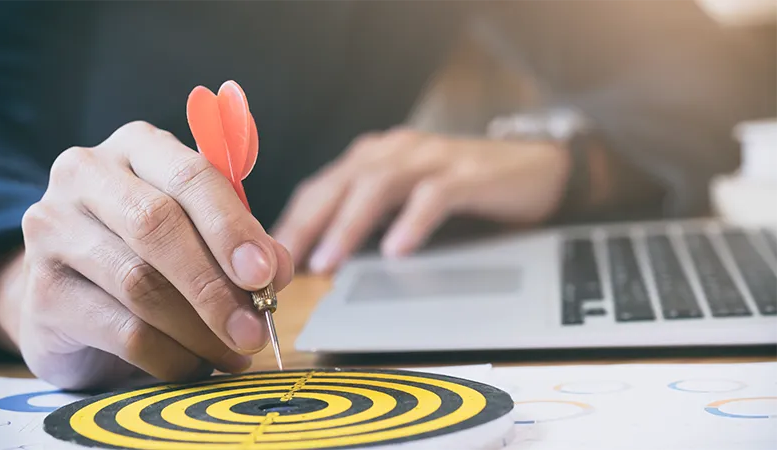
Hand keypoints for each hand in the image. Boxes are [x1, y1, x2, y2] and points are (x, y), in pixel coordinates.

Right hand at [0, 121, 292, 389]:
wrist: (72, 293)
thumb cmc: (151, 251)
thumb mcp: (201, 233)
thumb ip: (242, 243)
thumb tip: (278, 270)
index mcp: (137, 147)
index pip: (190, 175)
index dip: (231, 227)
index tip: (264, 274)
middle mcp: (86, 175)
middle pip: (156, 226)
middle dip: (214, 284)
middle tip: (254, 328)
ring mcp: (53, 230)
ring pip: (139, 283)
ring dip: (199, 329)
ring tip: (234, 352)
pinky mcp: (41, 293)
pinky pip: (120, 330)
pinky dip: (170, 355)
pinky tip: (195, 364)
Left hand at [272, 128, 570, 272]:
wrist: (534, 168)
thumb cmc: (462, 189)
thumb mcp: (406, 200)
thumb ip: (368, 218)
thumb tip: (320, 257)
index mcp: (376, 158)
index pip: (322, 187)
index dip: (293, 221)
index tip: (267, 257)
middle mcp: (397, 151)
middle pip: (340, 183)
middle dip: (308, 223)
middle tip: (284, 262)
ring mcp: (433, 159)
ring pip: (379, 185)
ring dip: (349, 224)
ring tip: (328, 261)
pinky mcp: (469, 173)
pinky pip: (434, 195)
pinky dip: (412, 222)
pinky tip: (396, 250)